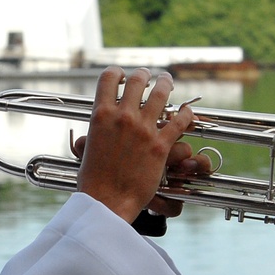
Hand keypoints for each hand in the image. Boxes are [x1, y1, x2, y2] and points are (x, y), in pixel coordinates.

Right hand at [73, 67, 196, 222]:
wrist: (107, 201)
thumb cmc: (93, 180)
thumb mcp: (87, 149)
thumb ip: (94, 135)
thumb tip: (89, 135)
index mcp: (100, 115)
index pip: (108, 78)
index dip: (117, 73)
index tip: (122, 76)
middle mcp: (123, 117)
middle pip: (138, 81)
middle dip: (144, 75)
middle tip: (148, 76)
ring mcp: (143, 129)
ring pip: (161, 94)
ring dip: (166, 84)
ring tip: (167, 81)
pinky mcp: (161, 145)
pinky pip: (179, 121)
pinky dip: (185, 114)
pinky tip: (187, 111)